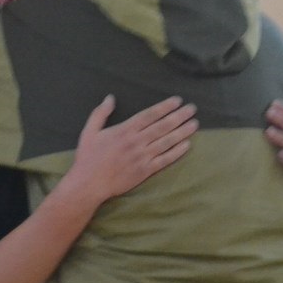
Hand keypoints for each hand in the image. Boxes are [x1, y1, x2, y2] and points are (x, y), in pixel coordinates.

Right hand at [63, 95, 196, 203]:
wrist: (89, 184)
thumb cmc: (88, 157)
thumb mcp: (89, 131)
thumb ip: (100, 113)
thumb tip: (110, 98)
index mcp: (125, 130)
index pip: (150, 115)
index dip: (165, 107)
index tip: (177, 101)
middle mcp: (136, 141)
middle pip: (162, 126)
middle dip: (179, 116)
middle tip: (192, 109)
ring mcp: (142, 157)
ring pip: (167, 142)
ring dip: (182, 132)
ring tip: (194, 124)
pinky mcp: (145, 171)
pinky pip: (165, 160)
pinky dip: (177, 152)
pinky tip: (186, 145)